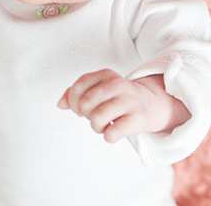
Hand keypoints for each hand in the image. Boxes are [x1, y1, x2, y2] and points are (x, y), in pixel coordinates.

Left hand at [57, 69, 190, 143]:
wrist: (150, 103)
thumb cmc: (117, 98)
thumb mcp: (98, 89)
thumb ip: (75, 93)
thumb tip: (60, 104)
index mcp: (106, 74)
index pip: (78, 87)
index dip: (74, 102)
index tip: (82, 108)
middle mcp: (118, 84)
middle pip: (85, 104)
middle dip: (85, 115)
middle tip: (95, 116)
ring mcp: (129, 101)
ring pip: (96, 119)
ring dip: (96, 127)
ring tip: (104, 124)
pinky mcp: (138, 119)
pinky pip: (111, 134)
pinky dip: (108, 136)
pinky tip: (115, 131)